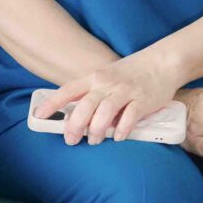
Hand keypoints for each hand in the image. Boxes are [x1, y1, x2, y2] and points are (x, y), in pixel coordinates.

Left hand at [41, 52, 183, 144]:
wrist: (163, 61)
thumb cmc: (131, 73)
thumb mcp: (106, 77)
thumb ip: (91, 93)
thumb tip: (73, 116)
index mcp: (94, 78)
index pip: (68, 91)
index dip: (52, 104)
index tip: (39, 116)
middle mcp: (107, 84)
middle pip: (86, 105)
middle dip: (75, 124)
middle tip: (70, 139)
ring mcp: (126, 91)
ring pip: (105, 111)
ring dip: (96, 129)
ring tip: (94, 140)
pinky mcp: (144, 100)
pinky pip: (130, 116)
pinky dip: (122, 128)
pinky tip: (117, 137)